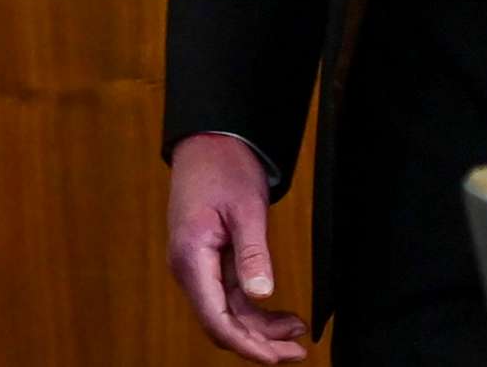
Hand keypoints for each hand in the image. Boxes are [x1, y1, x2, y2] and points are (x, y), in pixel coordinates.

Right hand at [167, 133, 307, 361]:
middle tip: (296, 353)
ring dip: (260, 329)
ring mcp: (198, 267)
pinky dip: (255, 310)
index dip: (246, 344)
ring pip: (228, 314)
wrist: (210, 141)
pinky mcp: (210, 261)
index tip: (275, 357)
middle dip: (258, 344)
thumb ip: (252, 253)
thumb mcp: (247, 208)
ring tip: (296, 334)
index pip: (216, 319)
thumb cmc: (224, 167)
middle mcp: (189, 269)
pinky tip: (282, 315)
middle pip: (222, 324)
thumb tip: (262, 294)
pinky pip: (231, 297)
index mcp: (191, 258)